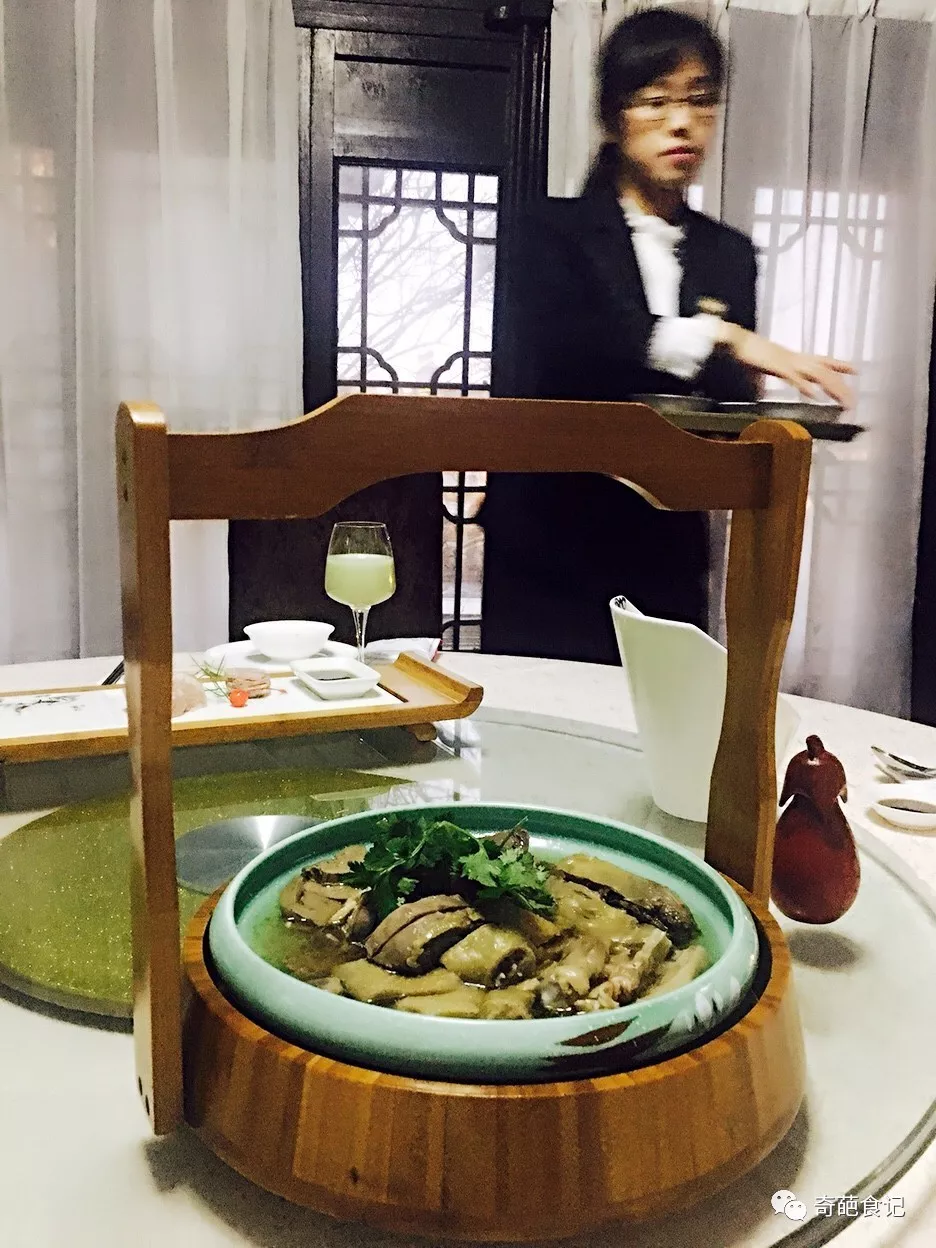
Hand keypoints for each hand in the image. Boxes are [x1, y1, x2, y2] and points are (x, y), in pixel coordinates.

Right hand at [718, 324, 855, 408]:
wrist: (737, 341)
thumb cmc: (748, 354)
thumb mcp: (758, 371)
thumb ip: (761, 383)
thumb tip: (758, 393)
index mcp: (794, 358)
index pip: (823, 361)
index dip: (840, 365)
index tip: (856, 370)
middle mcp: (797, 359)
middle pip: (826, 372)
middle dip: (841, 387)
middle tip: (853, 401)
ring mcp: (789, 362)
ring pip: (817, 375)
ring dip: (832, 389)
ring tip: (843, 401)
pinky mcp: (777, 367)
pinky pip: (795, 378)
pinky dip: (805, 386)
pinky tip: (815, 395)